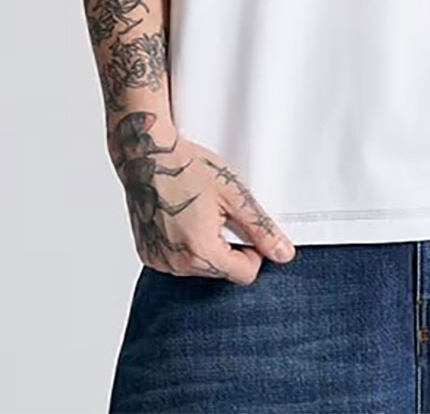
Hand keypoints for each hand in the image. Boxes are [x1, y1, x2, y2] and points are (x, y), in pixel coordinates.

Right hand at [107, 109, 295, 283]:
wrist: (146, 155)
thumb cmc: (187, 168)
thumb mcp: (234, 193)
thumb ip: (261, 228)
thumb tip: (283, 253)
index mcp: (201, 251)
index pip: (245, 274)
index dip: (253, 250)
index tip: (243, 225)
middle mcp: (176, 264)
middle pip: (222, 271)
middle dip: (228, 245)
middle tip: (217, 212)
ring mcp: (159, 261)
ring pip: (200, 267)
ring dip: (206, 245)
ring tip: (198, 212)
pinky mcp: (147, 255)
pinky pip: (178, 261)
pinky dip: (185, 244)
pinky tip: (181, 217)